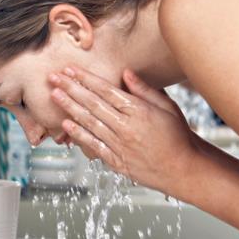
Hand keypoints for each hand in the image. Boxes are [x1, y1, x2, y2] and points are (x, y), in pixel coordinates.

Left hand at [48, 66, 198, 192]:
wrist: (184, 169)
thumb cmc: (177, 136)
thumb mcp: (167, 106)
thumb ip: (144, 90)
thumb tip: (125, 72)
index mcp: (138, 110)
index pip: (106, 90)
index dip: (86, 78)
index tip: (71, 69)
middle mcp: (126, 127)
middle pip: (92, 103)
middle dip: (71, 88)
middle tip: (54, 77)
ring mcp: (120, 145)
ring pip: (89, 122)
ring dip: (69, 107)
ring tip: (54, 95)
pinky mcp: (117, 161)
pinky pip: (94, 145)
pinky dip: (79, 134)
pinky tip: (66, 124)